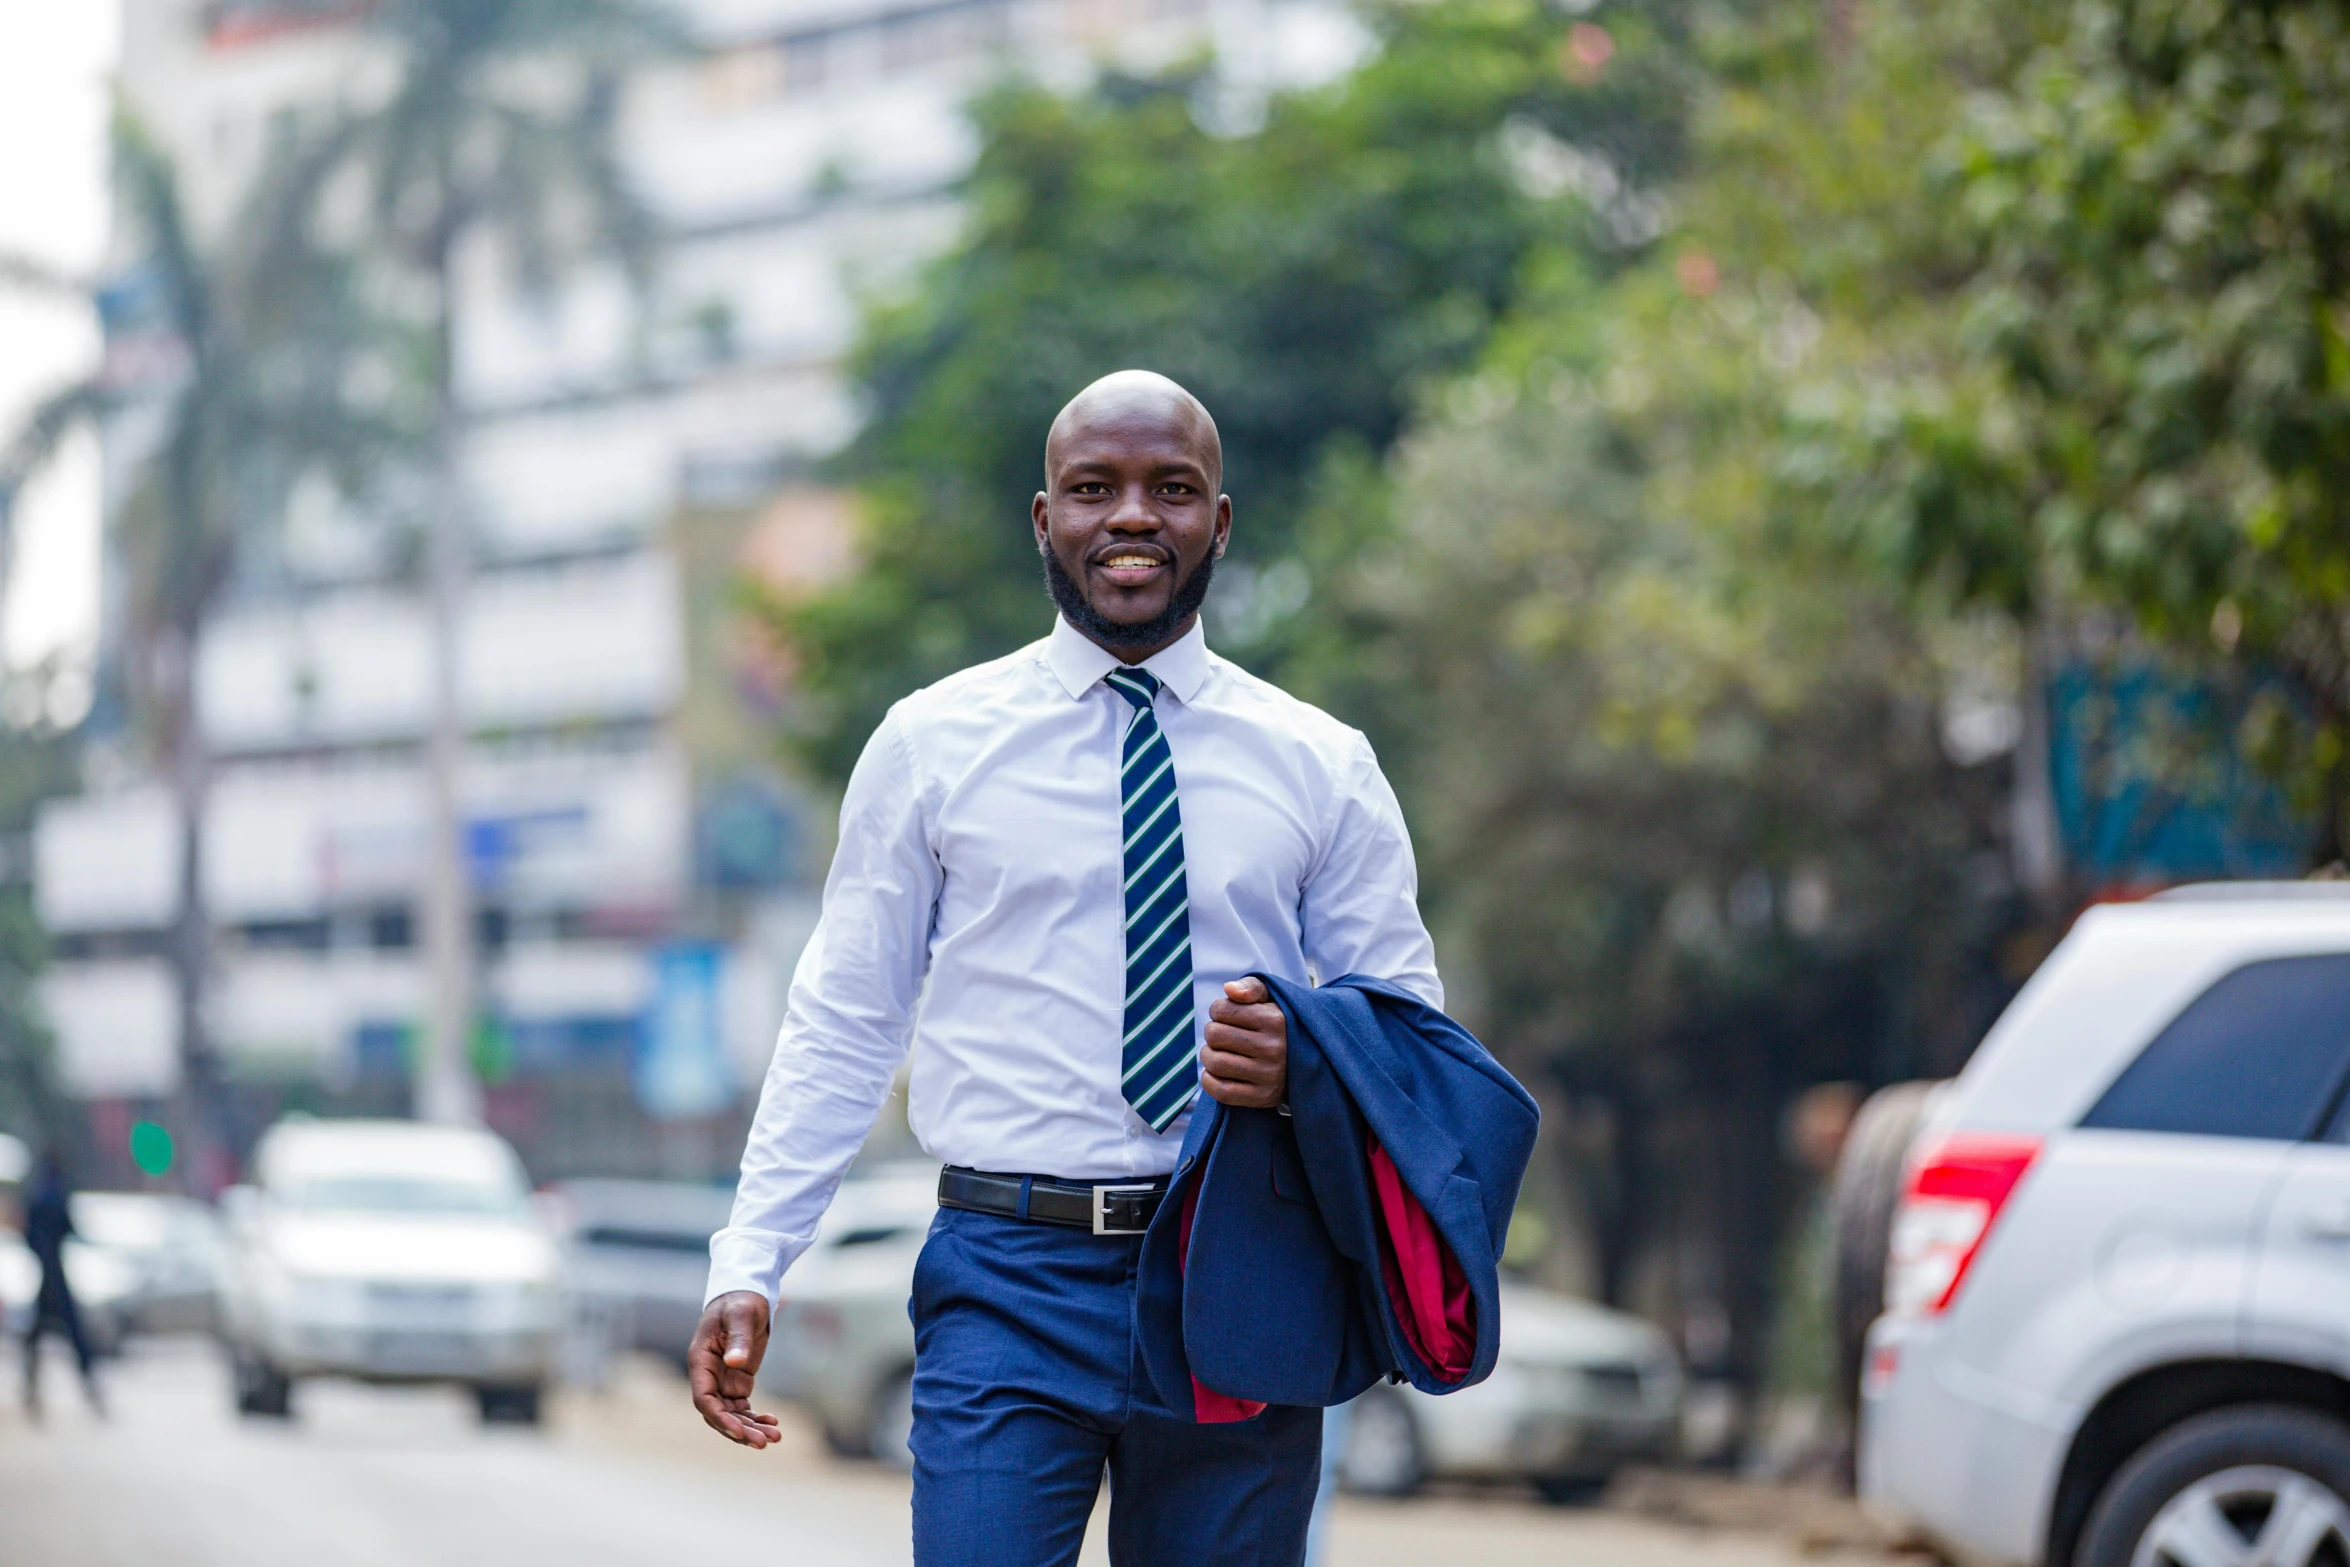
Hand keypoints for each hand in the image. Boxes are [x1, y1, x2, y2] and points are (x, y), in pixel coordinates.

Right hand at [689, 1290, 781, 1449]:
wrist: (747, 1295)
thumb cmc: (740, 1301)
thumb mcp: (742, 1315)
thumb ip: (738, 1338)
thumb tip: (735, 1362)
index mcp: (700, 1361)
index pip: (703, 1399)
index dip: (720, 1418)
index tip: (740, 1431)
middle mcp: (708, 1376)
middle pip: (719, 1413)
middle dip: (740, 1430)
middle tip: (764, 1442)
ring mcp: (722, 1381)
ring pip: (732, 1415)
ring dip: (751, 1428)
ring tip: (775, 1437)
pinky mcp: (738, 1382)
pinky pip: (743, 1408)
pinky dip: (756, 1418)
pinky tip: (773, 1424)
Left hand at [1203, 976, 1286, 1108]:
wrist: (1309, 1063)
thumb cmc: (1279, 1026)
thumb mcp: (1272, 999)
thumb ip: (1251, 987)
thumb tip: (1229, 989)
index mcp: (1276, 1020)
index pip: (1222, 1010)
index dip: (1218, 1011)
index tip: (1227, 1016)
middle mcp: (1274, 1048)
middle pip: (1215, 1035)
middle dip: (1212, 1033)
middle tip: (1222, 1036)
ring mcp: (1269, 1075)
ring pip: (1215, 1063)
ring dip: (1208, 1056)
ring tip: (1218, 1053)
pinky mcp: (1262, 1097)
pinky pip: (1221, 1091)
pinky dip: (1209, 1080)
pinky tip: (1216, 1072)